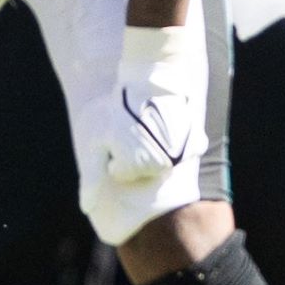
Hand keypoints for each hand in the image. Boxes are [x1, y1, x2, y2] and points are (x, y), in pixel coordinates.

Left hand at [97, 30, 208, 183]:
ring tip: (149, 125)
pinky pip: (187, 153)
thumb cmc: (118, 107)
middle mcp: (162, 166)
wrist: (153, 76)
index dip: (115, 155)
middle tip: (132, 128)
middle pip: (146, 171)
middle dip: (136, 153)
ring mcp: (183, 155)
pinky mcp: (197, 143)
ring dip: (157, 148)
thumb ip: (92, 177)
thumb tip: (87, 209)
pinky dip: (180, 143)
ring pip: (165, 163)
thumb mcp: (96, 140)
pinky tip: (170, 125)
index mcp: (135, 167)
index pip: (123, 173)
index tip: (115, 135)